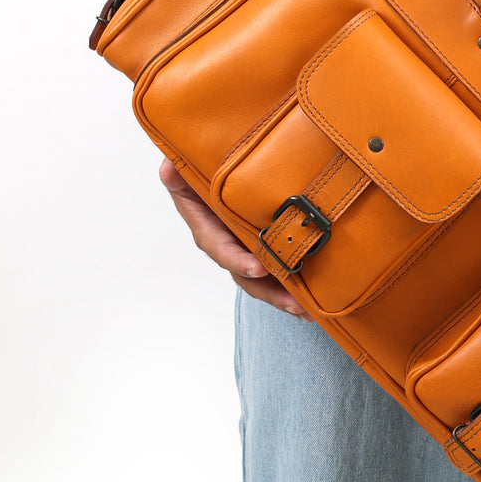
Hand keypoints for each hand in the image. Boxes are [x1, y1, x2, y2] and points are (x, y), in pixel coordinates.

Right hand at [158, 158, 311, 318]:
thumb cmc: (202, 174)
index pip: (219, 247)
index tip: (257, 268)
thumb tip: (168, 170)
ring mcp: (246, 249)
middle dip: (269, 291)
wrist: (217, 173)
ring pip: (263, 279)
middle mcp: (226, 243)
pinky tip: (312, 301)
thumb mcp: (187, 173)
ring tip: (308, 311)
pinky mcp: (265, 248)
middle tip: (294, 303)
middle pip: (245, 272)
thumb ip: (177, 175)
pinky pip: (278, 270)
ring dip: (284, 296)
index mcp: (207, 227)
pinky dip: (292, 285)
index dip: (236, 259)